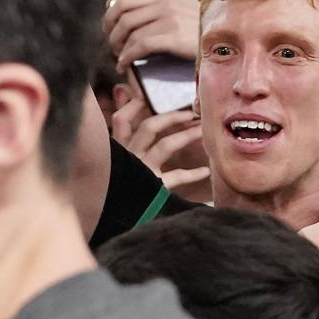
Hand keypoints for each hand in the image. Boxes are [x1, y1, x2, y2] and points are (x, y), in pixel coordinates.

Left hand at [102, 0, 198, 69]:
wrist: (225, 41)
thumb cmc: (201, 24)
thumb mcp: (184, 0)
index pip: (123, 3)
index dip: (108, 18)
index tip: (107, 31)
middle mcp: (165, 4)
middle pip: (123, 18)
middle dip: (111, 35)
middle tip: (112, 48)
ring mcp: (169, 20)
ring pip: (130, 33)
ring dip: (118, 49)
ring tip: (119, 59)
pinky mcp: (173, 37)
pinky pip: (140, 46)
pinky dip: (127, 57)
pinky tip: (124, 65)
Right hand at [110, 87, 212, 201]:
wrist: (116, 221)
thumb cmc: (115, 192)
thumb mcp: (113, 164)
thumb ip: (120, 138)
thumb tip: (122, 97)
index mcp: (118, 150)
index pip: (120, 120)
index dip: (132, 107)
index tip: (146, 100)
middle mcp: (128, 157)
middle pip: (149, 127)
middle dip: (172, 117)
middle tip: (191, 114)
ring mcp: (141, 172)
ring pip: (165, 145)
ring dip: (186, 135)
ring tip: (201, 131)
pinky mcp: (153, 188)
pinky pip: (176, 177)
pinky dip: (192, 173)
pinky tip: (205, 171)